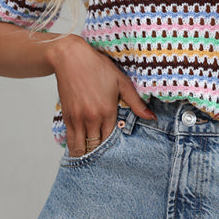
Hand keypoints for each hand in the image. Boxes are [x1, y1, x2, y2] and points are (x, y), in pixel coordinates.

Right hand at [47, 35, 154, 156]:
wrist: (70, 58)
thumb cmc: (97, 67)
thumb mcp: (121, 82)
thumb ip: (136, 103)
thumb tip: (152, 117)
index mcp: (107, 111)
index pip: (110, 141)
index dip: (113, 148)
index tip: (117, 153)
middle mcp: (91, 118)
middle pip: (94, 148)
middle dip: (99, 155)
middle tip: (105, 160)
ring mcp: (76, 118)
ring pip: (79, 148)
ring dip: (85, 154)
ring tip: (92, 156)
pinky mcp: (66, 116)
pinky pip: (69, 140)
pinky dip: (74, 146)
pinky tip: (81, 148)